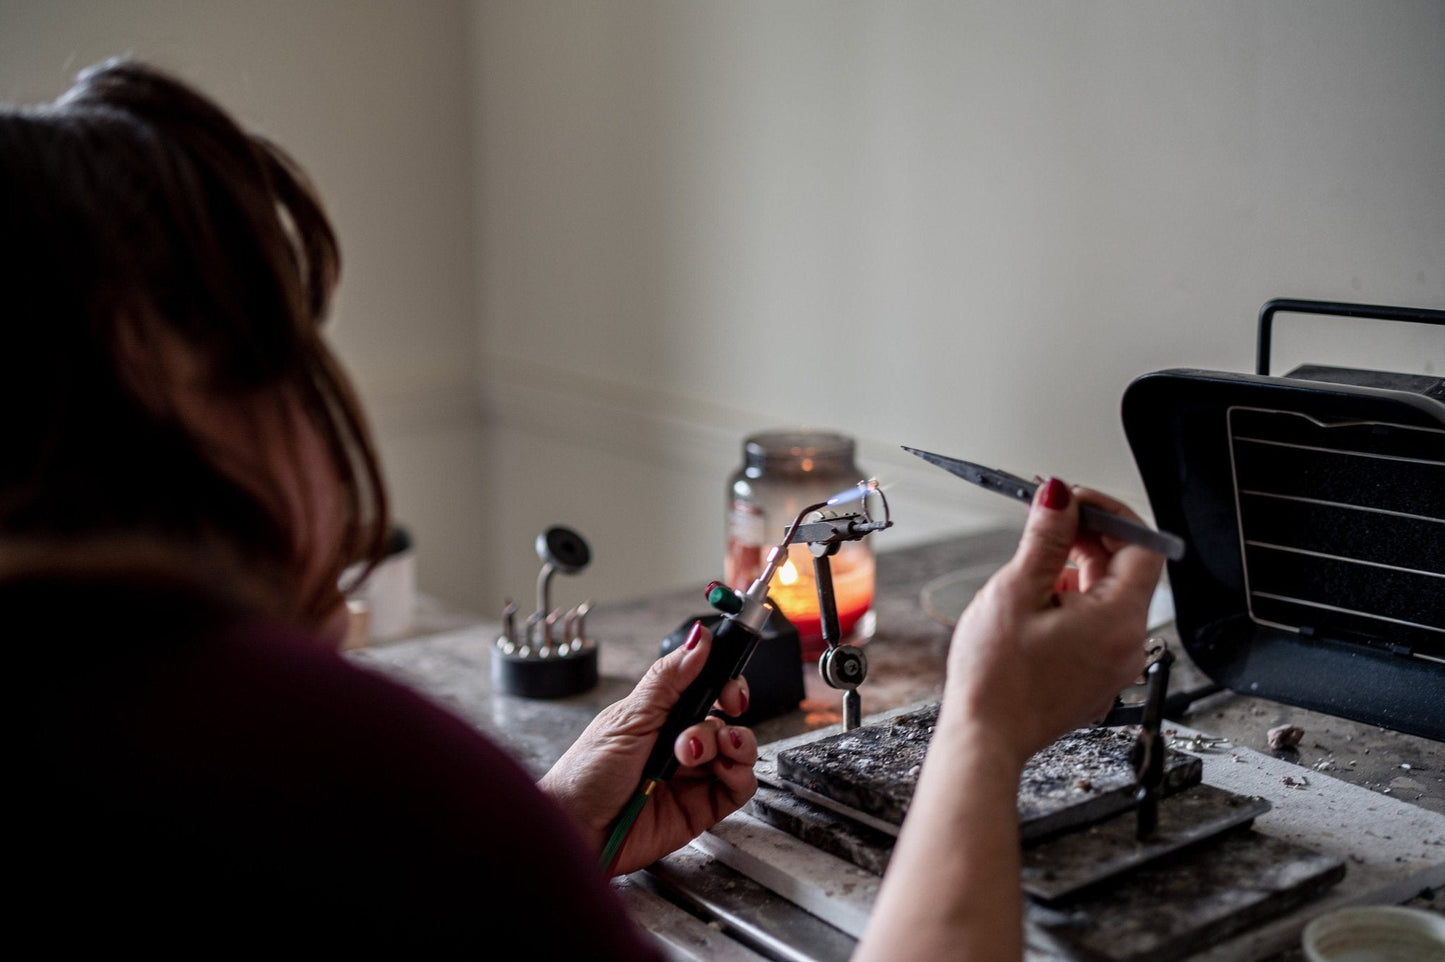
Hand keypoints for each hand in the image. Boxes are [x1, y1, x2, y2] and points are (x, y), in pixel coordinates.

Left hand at [539, 621, 757, 874]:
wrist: (576, 829)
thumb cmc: (586, 774)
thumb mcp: (628, 718)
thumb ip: (669, 679)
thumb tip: (700, 639)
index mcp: (662, 713)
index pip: (707, 687)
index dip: (726, 682)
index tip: (729, 686)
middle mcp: (681, 740)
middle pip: (728, 715)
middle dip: (727, 711)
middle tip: (720, 712)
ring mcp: (694, 773)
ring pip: (739, 749)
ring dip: (732, 742)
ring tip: (699, 750)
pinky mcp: (703, 806)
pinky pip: (740, 786)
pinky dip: (740, 774)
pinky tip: (720, 770)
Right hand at [944, 477, 1163, 765]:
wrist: (985, 739)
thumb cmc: (997, 678)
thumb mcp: (1017, 591)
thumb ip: (1045, 538)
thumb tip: (1059, 496)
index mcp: (1119, 619)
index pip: (1142, 546)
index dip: (1110, 514)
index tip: (1073, 501)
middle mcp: (1128, 644)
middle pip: (1125, 571)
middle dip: (1087, 540)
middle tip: (1044, 524)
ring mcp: (1114, 664)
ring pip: (1107, 597)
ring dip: (1074, 572)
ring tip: (1029, 574)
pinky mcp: (1095, 677)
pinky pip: (1095, 625)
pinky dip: (1071, 603)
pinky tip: (1033, 607)